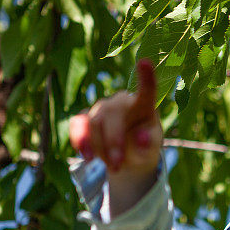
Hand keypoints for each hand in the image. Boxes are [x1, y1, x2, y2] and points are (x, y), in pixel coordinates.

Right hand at [68, 58, 162, 176]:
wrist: (127, 158)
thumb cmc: (143, 149)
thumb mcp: (151, 152)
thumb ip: (149, 145)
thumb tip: (142, 137)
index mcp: (143, 106)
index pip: (146, 90)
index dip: (146, 78)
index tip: (145, 62)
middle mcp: (121, 102)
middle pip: (111, 114)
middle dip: (112, 142)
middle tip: (118, 167)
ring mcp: (102, 108)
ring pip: (94, 123)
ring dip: (100, 148)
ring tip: (113, 167)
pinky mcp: (85, 118)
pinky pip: (78, 125)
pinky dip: (80, 140)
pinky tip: (87, 156)